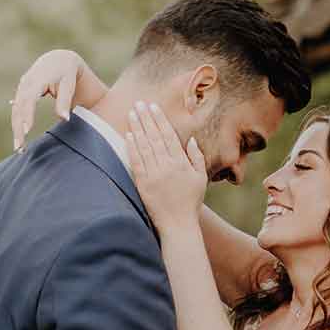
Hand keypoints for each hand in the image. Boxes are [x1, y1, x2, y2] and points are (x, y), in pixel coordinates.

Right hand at [11, 49, 83, 150]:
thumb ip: (64, 100)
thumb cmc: (67, 72)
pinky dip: (18, 124)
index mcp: (38, 79)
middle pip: (18, 107)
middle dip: (18, 127)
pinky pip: (17, 110)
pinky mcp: (22, 93)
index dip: (27, 114)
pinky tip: (19, 139)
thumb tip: (64, 119)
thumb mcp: (69, 84)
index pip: (29, 98)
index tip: (27, 130)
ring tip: (19, 148)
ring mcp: (22, 88)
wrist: (58, 60)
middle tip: (20, 147)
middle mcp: (26, 83)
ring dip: (16, 129)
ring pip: (16, 110)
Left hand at [125, 101, 208, 231]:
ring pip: (144, 146)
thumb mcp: (200, 179)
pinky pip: (136, 161)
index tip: (153, 107)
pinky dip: (132, 147)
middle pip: (155, 137)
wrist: (178, 225)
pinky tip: (128, 135)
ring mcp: (154, 175)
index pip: (169, 136)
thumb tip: (190, 140)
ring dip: (137, 128)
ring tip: (131, 113)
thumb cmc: (191, 202)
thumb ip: (197, 158)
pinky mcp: (143, 184)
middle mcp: (167, 167)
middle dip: (146, 118)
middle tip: (139, 103)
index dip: (160, 120)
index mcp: (181, 163)